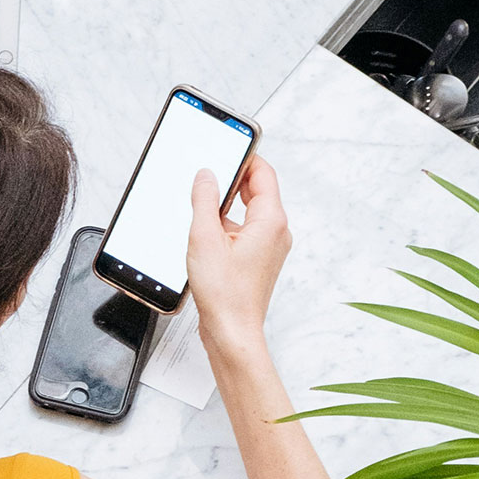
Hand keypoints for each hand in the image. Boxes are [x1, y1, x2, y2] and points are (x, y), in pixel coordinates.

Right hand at [186, 154, 290, 352]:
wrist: (232, 331)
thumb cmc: (224, 294)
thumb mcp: (204, 237)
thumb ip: (205, 200)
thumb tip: (206, 176)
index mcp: (271, 220)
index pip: (262, 173)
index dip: (244, 156)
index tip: (226, 147)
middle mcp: (276, 231)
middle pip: (258, 190)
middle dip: (233, 180)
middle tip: (208, 175)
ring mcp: (270, 247)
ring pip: (250, 211)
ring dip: (227, 206)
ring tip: (202, 210)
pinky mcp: (259, 260)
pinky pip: (246, 230)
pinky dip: (228, 226)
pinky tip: (206, 235)